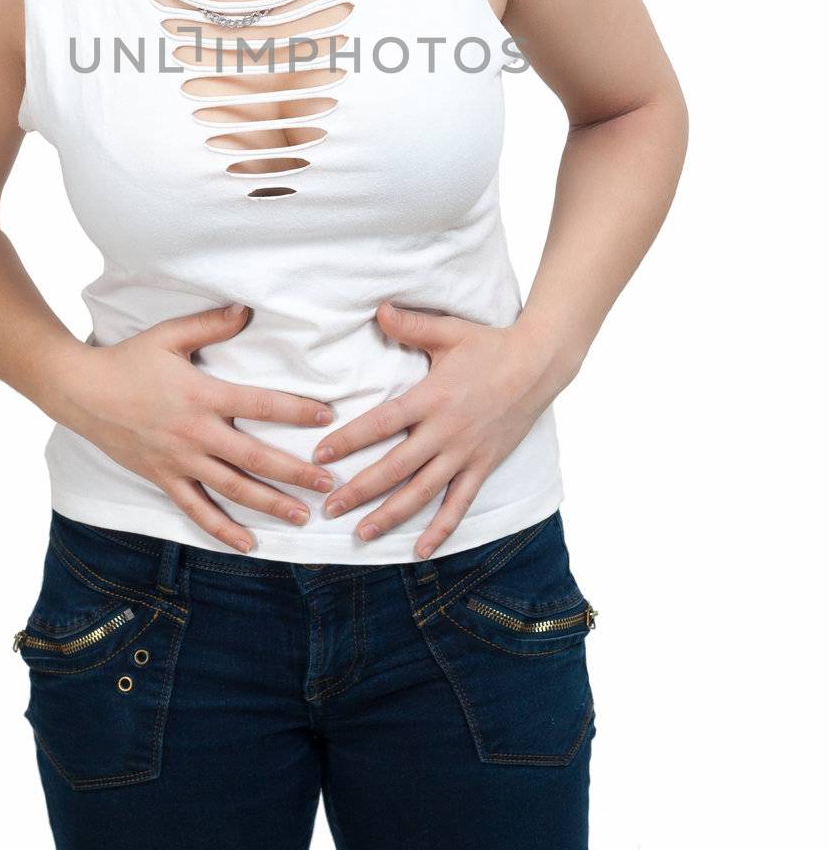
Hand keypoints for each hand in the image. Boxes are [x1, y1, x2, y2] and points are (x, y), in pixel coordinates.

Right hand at [53, 303, 337, 554]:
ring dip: (270, 504)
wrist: (82, 392)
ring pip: (232, 490)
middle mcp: (195, 433)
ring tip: (302, 515)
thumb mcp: (169, 335)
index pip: (260, 405)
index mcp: (202, 395)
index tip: (328, 419)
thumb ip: (211, 325)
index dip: (296, 412)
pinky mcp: (163, 479)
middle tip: (329, 484)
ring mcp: (179, 461)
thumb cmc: (128, 360)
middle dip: (295, 472)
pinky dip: (222, 530)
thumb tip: (247, 311)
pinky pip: (196, 510)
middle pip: (255, 458)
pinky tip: (248, 544)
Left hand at [311, 302, 555, 558]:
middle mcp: (445, 431)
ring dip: (391, 515)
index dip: (349, 440)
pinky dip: (441, 529)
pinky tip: (421, 550)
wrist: (538, 365)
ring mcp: (465, 453)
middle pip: (395, 467)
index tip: (320, 456)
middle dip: (359, 489)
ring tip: (361, 533)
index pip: (381, 424)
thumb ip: (410, 325)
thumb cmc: (489, 345)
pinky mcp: (483, 466)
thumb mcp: (448, 331)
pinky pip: (459, 504)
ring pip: (422, 492)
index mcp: (431, 398)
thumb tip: (377, 310)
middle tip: (328, 507)